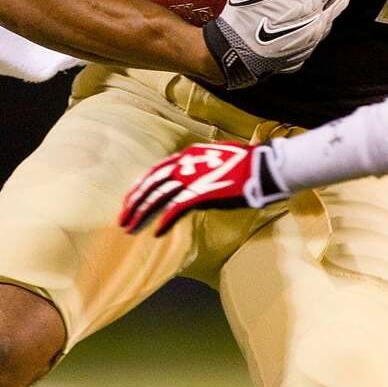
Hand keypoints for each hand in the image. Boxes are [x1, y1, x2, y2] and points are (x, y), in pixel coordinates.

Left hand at [120, 140, 290, 235]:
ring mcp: (192, 177)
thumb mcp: (218, 163)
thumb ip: (202, 173)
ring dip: (142, 213)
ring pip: (158, 196)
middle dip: (134, 202)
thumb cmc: (248, 166)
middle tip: (122, 218)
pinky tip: (156, 232)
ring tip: (130, 228)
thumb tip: (193, 190)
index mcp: (190, 154)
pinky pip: (176, 208)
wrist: (264, 166)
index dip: (141, 187)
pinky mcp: (201, 192)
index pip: (157, 171)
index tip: (131, 201)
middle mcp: (186, 163)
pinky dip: (164, 220)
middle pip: (151, 183)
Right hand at [204, 0, 351, 88]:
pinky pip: (316, 34)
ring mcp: (308, 45)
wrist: (230, 59)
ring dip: (331, 1)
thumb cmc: (241, 22)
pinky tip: (308, 13)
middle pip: (340, 1)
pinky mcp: (299, 57)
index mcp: (308, 9)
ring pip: (329, 19)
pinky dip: (318, 19)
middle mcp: (314, 28)